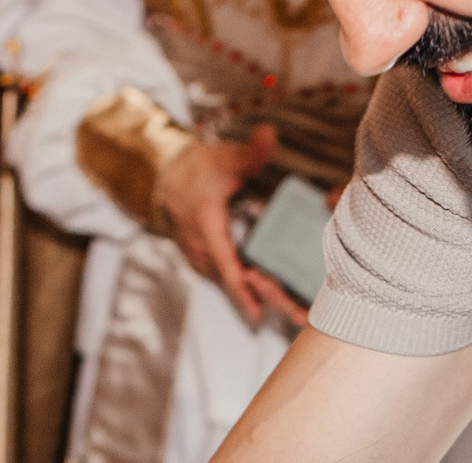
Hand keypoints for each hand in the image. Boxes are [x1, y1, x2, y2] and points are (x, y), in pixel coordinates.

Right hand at [155, 122, 294, 325]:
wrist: (172, 181)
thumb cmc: (201, 171)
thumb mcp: (226, 158)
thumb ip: (251, 152)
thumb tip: (270, 135)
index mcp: (208, 230)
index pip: (227, 266)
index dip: (245, 291)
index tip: (262, 313)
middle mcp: (205, 252)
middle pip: (240, 282)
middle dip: (269, 299)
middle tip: (299, 317)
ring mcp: (207, 261)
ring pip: (239, 283)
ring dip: (266, 296)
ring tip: (299, 312)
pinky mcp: (213, 263)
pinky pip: (236, 279)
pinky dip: (257, 288)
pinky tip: (284, 298)